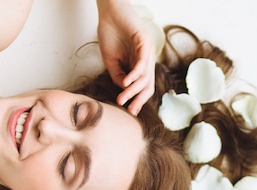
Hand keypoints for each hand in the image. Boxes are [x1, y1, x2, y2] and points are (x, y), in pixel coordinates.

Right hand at [97, 0, 155, 114]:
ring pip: (145, 77)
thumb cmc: (110, 33)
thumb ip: (118, 75)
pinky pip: (142, 63)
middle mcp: (147, 60)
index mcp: (140, 64)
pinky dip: (134, 75)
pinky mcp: (145, 42)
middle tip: (130, 110)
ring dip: (134, 90)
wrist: (108, 12)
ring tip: (122, 98)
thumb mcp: (111, 61)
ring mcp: (148, 51)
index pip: (143, 86)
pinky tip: (126, 83)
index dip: (137, 99)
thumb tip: (124, 91)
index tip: (129, 110)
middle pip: (148, 85)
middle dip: (139, 99)